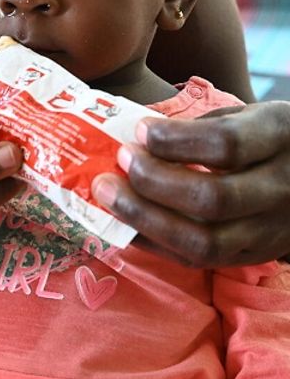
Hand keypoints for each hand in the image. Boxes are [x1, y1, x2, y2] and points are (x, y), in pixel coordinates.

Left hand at [91, 101, 289, 266]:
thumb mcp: (246, 117)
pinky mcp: (253, 257)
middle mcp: (281, 189)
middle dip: (152, 181)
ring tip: (106, 193)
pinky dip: (152, 242)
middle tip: (118, 159)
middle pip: (213, 199)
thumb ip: (199, 128)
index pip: (228, 145)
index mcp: (280, 138)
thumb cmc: (264, 138)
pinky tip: (122, 221)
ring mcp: (270, 231)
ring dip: (144, 218)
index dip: (175, 140)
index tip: (139, 130)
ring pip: (204, 242)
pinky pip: (198, 261)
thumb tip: (135, 137)